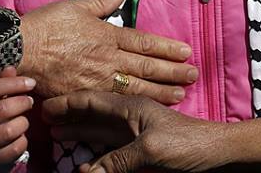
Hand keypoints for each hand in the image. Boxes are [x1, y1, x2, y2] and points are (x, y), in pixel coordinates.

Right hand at [0, 66, 33, 163]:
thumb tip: (11, 68)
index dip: (14, 84)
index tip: (31, 83)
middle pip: (1, 109)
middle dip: (22, 103)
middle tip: (29, 101)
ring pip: (7, 131)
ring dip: (22, 124)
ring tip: (24, 120)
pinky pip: (10, 151)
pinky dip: (21, 143)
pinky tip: (21, 137)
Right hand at [18, 0, 197, 103]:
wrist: (19, 49)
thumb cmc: (45, 25)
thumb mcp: (75, 6)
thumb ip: (102, 2)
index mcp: (107, 35)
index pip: (145, 42)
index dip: (167, 48)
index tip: (186, 51)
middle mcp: (107, 58)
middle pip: (147, 66)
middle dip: (173, 72)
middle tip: (194, 75)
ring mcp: (97, 79)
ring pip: (136, 87)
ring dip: (161, 91)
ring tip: (181, 94)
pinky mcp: (84, 95)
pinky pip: (114, 102)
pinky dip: (133, 105)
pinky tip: (147, 109)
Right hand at [44, 92, 232, 172]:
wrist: (217, 155)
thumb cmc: (189, 143)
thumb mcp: (150, 149)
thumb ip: (117, 160)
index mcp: (132, 106)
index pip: (92, 100)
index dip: (68, 103)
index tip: (45, 107)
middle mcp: (131, 116)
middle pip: (92, 114)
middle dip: (69, 117)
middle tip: (44, 122)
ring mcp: (136, 133)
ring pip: (100, 131)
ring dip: (79, 133)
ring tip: (58, 135)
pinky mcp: (142, 150)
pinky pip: (112, 149)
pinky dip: (95, 153)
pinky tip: (84, 159)